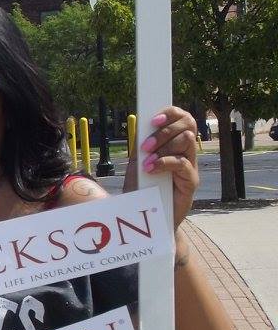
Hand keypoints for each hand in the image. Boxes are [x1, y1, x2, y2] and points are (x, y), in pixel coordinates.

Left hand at [123, 106, 197, 227]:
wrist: (148, 215)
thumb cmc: (143, 188)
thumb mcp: (138, 162)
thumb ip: (142, 144)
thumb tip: (142, 124)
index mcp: (174, 143)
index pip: (182, 118)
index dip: (171, 113)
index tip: (153, 120)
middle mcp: (186, 152)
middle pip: (188, 125)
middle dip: (164, 131)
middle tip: (145, 146)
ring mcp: (190, 166)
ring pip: (186, 141)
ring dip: (163, 147)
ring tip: (146, 161)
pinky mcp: (191, 182)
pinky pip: (182, 164)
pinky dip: (164, 163)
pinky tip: (151, 169)